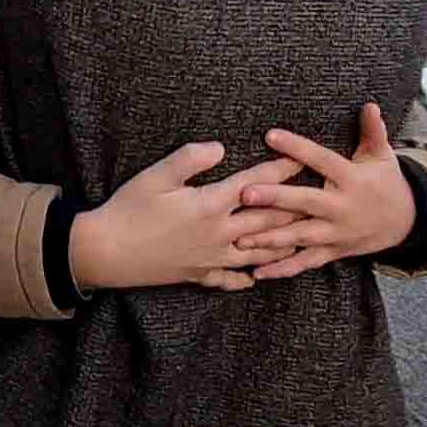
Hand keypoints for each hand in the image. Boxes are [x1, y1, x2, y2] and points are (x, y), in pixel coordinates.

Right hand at [70, 142, 306, 293]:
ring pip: (257, 253)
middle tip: (319, 199)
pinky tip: (256, 277)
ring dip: (283, 244)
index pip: (255, 184)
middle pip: (267, 221)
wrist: (107, 252)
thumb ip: (190, 158)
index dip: (280, 169)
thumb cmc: (128, 209)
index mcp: (210, 205)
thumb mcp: (156, 176)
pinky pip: (229, 279)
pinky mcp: (198, 274)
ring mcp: (211, 258)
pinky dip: (245, 278)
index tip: (302, 157)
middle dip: (295, 208)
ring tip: (304, 238)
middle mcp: (218, 234)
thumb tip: (220, 147)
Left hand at [234, 103, 416, 279]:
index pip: (321, 160)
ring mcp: (336, 233)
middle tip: (245, 193)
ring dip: (270, 239)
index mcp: (351, 179)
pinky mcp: (332, 252)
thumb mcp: (382, 156)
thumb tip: (369, 105)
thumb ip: (373, 131)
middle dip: (275, 199)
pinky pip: (305, 263)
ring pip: (300, 237)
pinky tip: (255, 273)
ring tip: (241, 239)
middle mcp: (341, 208)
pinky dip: (281, 269)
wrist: (405, 223)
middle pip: (305, 202)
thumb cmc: (385, 182)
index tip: (270, 135)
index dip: (297, 148)